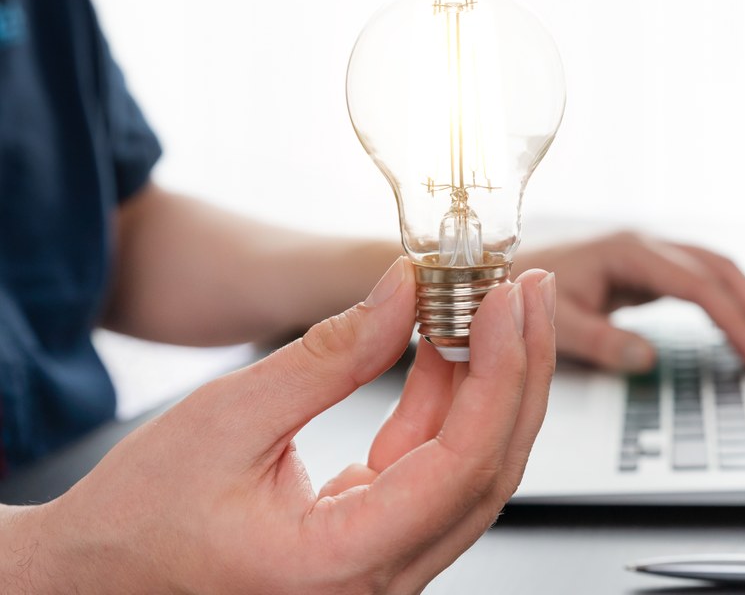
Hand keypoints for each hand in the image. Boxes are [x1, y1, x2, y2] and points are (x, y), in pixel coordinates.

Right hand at [4, 258, 555, 593]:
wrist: (103, 570)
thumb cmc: (142, 516)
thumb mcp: (230, 418)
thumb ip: (331, 356)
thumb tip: (405, 293)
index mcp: (339, 563)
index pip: (459, 466)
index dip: (497, 376)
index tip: (505, 304)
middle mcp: (377, 579)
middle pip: (487, 470)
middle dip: (518, 372)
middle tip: (526, 293)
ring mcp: (382, 564)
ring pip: (471, 470)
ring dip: (489, 384)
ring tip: (493, 307)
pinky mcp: (376, 538)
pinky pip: (432, 469)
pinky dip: (445, 405)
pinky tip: (444, 348)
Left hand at [515, 231, 744, 371]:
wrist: (505, 272)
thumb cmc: (525, 294)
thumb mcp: (558, 322)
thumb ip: (600, 341)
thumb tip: (648, 359)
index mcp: (629, 252)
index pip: (697, 285)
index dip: (732, 320)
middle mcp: (648, 245)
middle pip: (721, 271)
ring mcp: (653, 254)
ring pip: (721, 273)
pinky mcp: (653, 270)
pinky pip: (705, 283)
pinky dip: (733, 304)